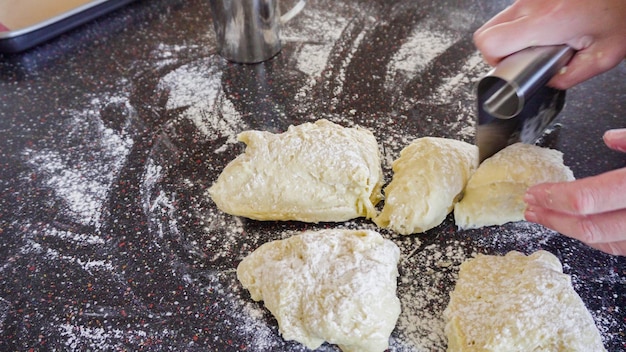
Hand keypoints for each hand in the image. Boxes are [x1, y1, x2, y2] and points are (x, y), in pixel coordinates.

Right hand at [474, 0, 625, 88]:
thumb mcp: (604, 56)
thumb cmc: (622, 13)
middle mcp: (533, 3)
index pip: (490, 42)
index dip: (494, 60)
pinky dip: (525, 22)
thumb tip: (548, 80)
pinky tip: (550, 27)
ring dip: (512, 34)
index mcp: (545, 22)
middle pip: (486, 31)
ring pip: (501, 19)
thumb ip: (570, 76)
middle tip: (521, 56)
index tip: (511, 66)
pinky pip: (518, 9)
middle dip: (497, 50)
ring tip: (541, 40)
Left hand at [524, 129, 625, 254]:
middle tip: (531, 209)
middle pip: (590, 228)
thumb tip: (610, 137)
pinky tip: (581, 226)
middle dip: (554, 219)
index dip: (552, 198)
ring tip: (548, 218)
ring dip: (572, 231)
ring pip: (604, 242)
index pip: (585, 199)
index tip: (532, 193)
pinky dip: (598, 237)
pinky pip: (620, 246)